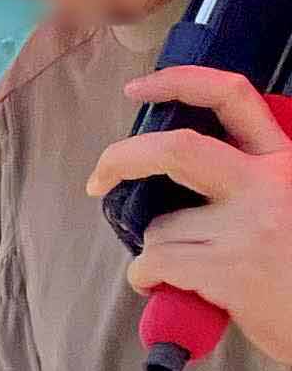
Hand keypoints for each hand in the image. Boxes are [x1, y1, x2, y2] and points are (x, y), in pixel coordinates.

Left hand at [87, 66, 291, 366]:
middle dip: (122, 159)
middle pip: (176, 149)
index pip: (234, 96)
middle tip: (98, 179)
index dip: (180, 82)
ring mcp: (247, 226)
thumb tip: (186, 180)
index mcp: (284, 160)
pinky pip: (154, 264)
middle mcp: (267, 183)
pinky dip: (144, 279)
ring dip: (154, 250)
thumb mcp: (289, 200)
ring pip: (159, 226)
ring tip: (183, 269)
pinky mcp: (228, 269)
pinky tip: (165, 288)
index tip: (140, 87)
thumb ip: (253, 180)